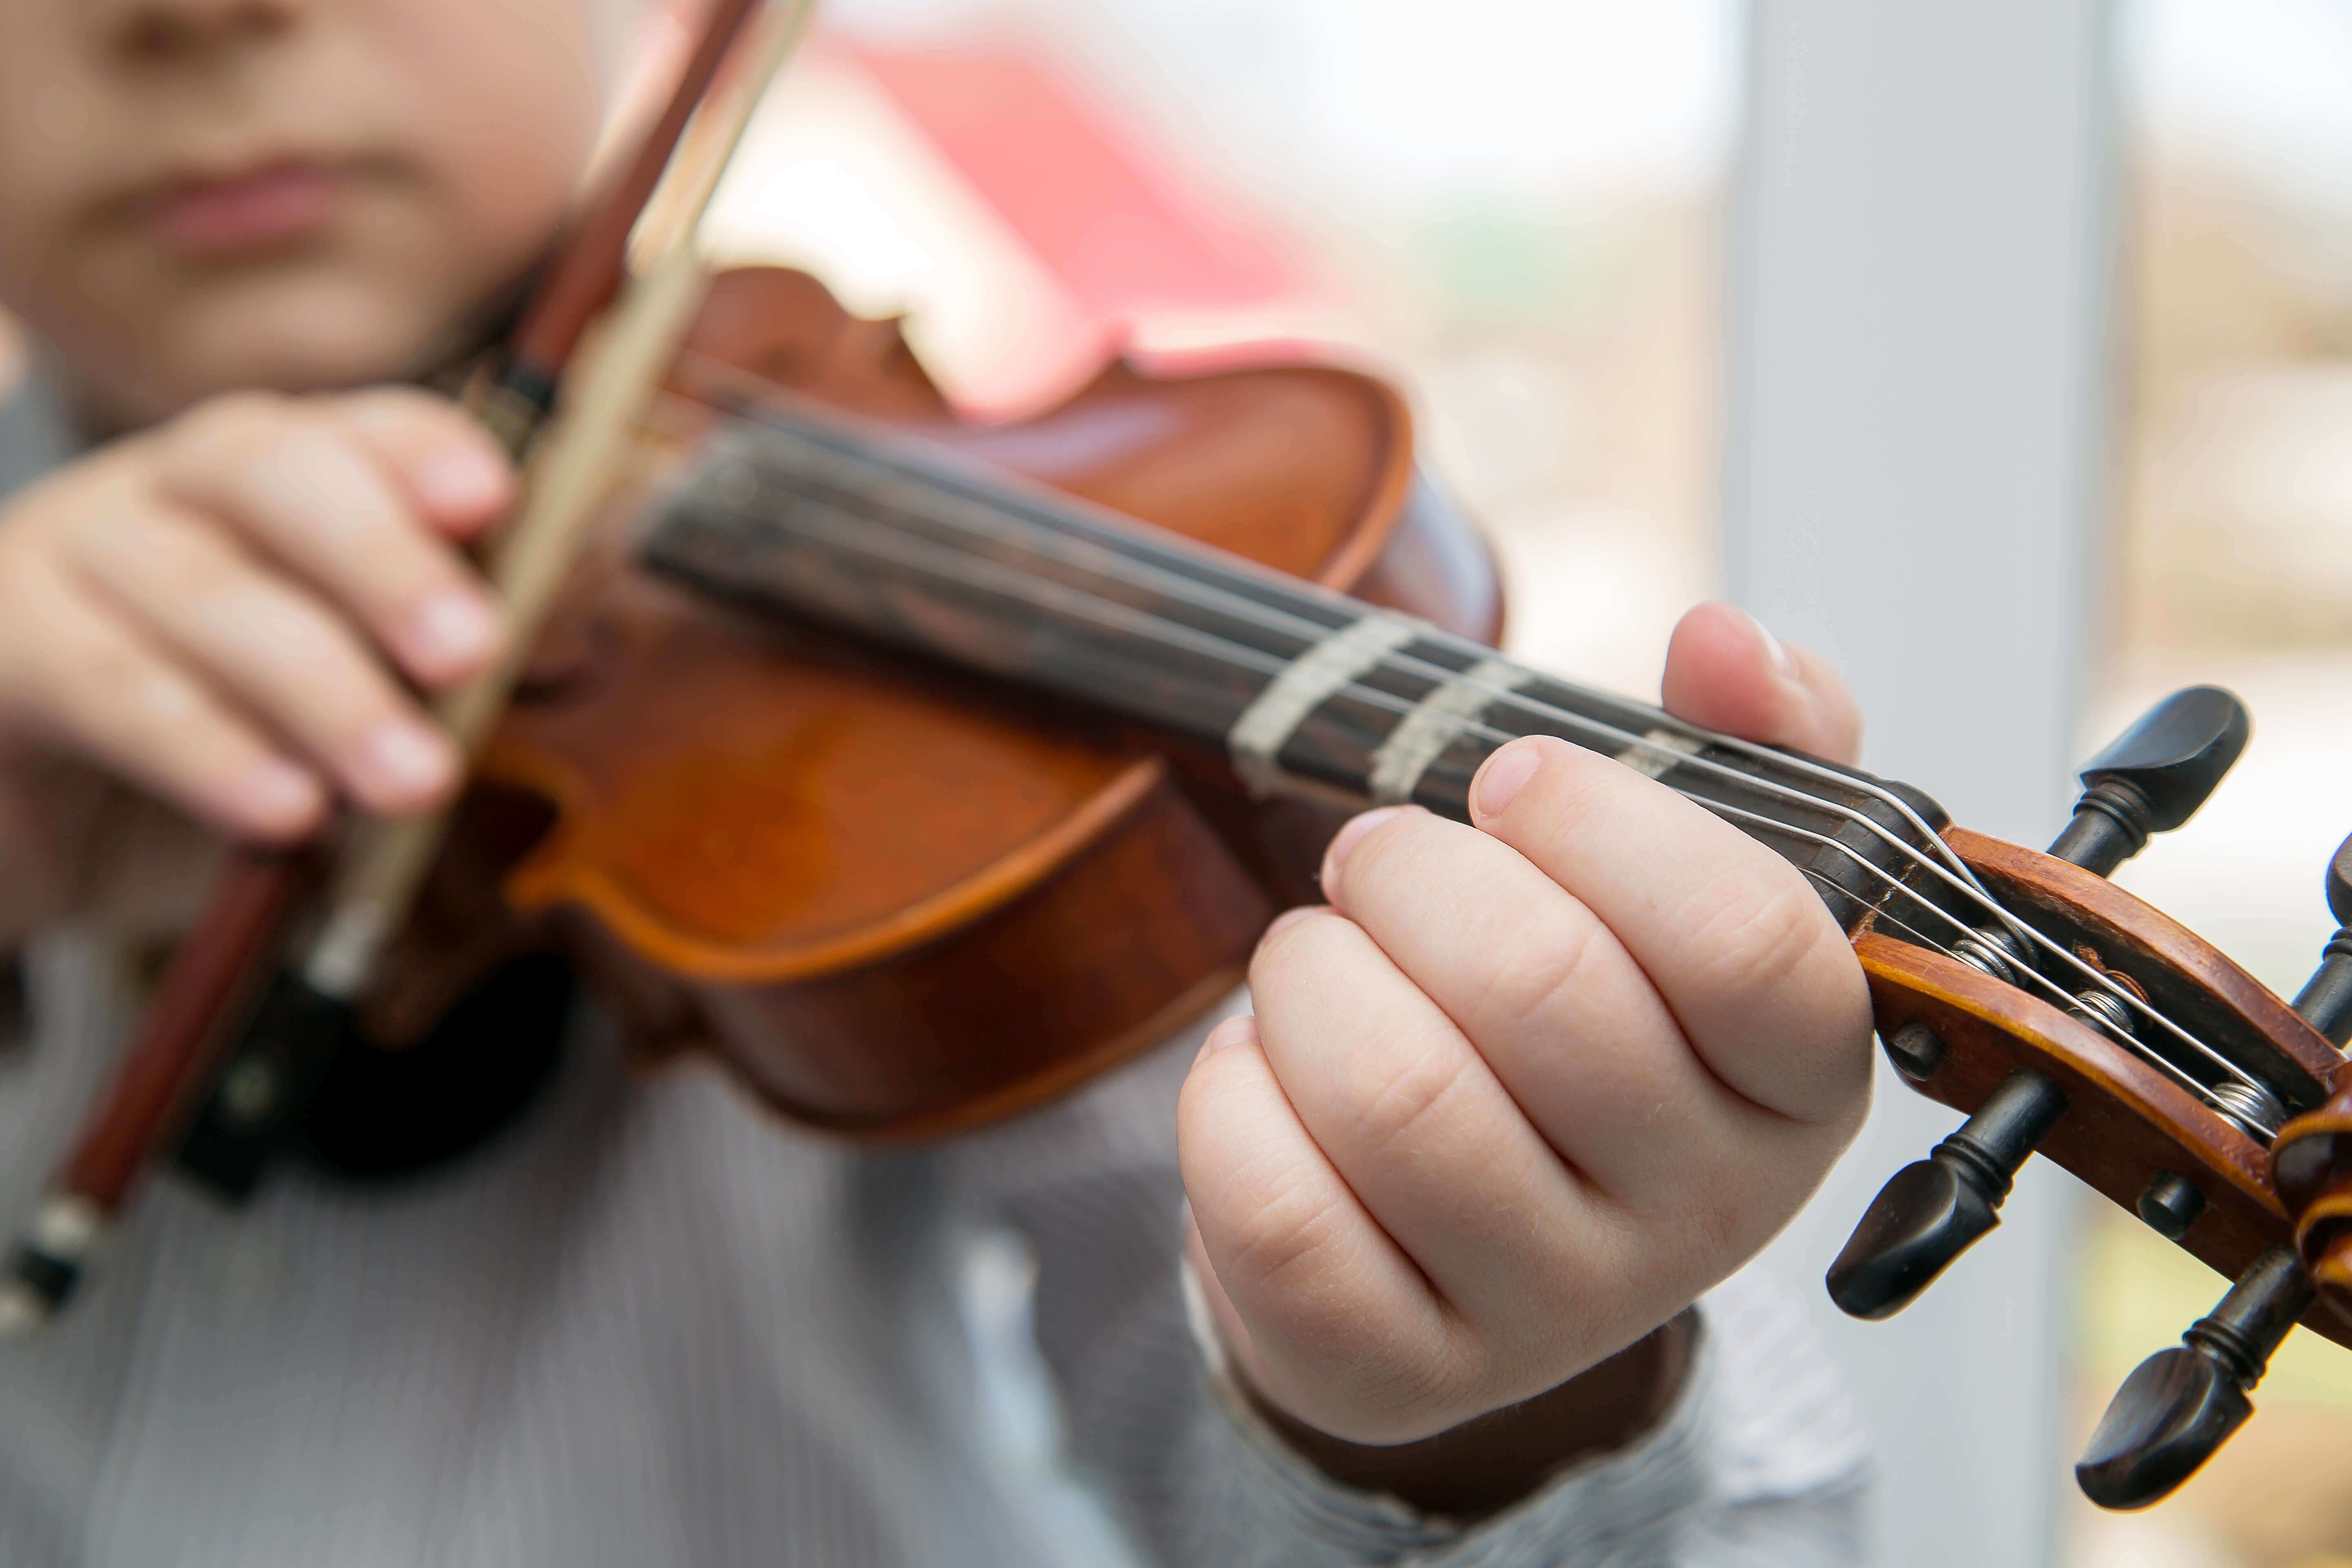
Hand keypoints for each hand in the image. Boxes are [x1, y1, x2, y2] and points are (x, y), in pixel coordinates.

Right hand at [0, 389, 511, 845]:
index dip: (426, 451)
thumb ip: (444, 665)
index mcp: (280, 480)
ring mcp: (71, 552)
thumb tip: (573, 619)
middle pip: (276, 474)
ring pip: (203, 592)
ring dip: (323, 690)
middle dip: (384, 559)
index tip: (496, 499)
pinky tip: (285, 809)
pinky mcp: (0, 643)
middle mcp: (175, 488)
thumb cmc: (222, 757)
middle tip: (471, 650)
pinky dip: (207, 749)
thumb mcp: (352, 710)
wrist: (35, 831)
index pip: (362, 431)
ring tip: (414, 781)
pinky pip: (107, 684)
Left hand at [1178, 602, 1870, 1464]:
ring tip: (1315, 958)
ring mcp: (1550, 1312)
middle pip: (1541, 993)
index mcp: (1799, 1084)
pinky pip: (1278, 1212)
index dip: (1605, 822)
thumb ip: (1738, 744)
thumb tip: (1726, 639)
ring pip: (1395, 1097)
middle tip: (1375, 858)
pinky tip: (1267, 1070)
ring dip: (1310, 977)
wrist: (1456, 1238)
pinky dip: (1235, 1097)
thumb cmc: (1576, 1015)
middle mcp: (1701, 1217)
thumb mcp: (1682, 880)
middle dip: (1412, 876)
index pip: (1746, 939)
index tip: (1511, 780)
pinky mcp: (1394, 1372)